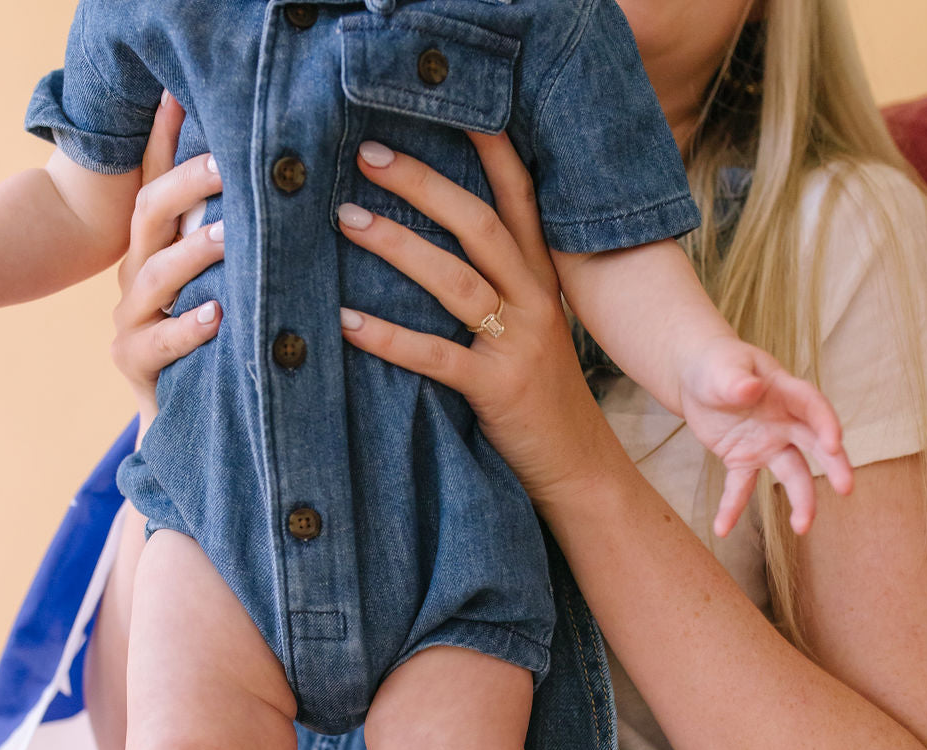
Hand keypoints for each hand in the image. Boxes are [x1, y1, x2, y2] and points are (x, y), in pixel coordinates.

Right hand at [110, 93, 224, 426]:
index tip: (179, 93)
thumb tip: (284, 188)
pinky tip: (216, 317)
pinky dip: (188, 329)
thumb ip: (240, 243)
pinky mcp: (134, 363)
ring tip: (229, 237)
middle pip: (150, 213)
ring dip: (193, 253)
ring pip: (155, 275)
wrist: (186, 419)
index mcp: (155, 248)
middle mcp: (136, 275)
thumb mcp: (227, 288)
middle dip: (187, 184)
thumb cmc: (217, 347)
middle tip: (228, 164)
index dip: (163, 138)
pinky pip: (159, 342)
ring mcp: (130, 319)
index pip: (155, 181)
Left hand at [336, 134, 610, 507]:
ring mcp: (519, 345)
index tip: (456, 106)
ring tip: (347, 220)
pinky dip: (388, 337)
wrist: (580, 468)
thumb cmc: (543, 398)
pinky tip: (346, 322)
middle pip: (479, 224)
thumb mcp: (534, 331)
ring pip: (455, 280)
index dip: (493, 149)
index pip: (521, 199)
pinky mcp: (498, 391)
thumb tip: (436, 248)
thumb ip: (502, 288)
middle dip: (423, 184)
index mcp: (544, 280)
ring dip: (397, 246)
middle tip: (368, 155)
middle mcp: (537, 302)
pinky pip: (435, 356)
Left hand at [680, 336, 854, 536]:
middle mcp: (784, 421)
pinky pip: (741, 488)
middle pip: (815, 444)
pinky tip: (722, 528)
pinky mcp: (744, 460)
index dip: (825, 422)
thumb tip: (750, 387)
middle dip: (833, 466)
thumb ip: (736, 381)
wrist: (697, 377)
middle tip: (846, 488)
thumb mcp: (721, 369)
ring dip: (800, 499)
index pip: (812, 406)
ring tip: (802, 527)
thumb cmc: (716, 365)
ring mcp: (767, 443)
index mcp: (784, 391)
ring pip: (791, 473)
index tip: (834, 443)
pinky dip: (732, 508)